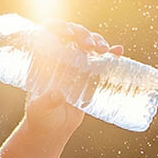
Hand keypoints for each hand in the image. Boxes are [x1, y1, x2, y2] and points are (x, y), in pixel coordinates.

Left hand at [22, 19, 122, 137]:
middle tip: (90, 45)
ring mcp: (75, 65)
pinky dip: (110, 54)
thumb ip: (46, 101)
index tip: (68, 33)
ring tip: (104, 50)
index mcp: (43, 59)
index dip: (58, 26)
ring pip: (88, 43)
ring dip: (97, 40)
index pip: (47, 33)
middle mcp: (59, 58)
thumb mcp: (40, 109)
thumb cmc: (40, 118)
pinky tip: (118, 52)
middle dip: (83, 33)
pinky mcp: (88, 75)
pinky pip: (100, 59)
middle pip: (72, 34)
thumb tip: (58, 94)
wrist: (53, 130)